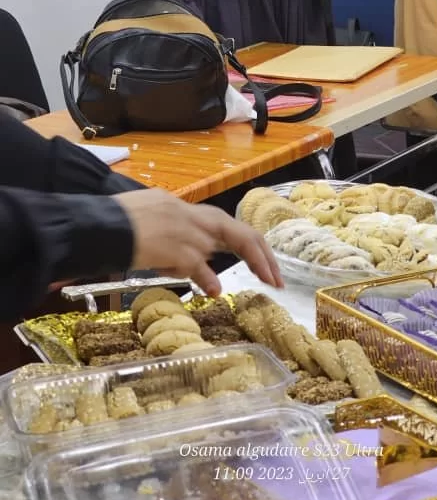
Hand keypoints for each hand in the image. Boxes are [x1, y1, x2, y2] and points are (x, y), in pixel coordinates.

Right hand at [113, 190, 282, 295]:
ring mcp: (185, 231)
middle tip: (278, 278)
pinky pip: (200, 265)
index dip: (249, 243)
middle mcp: (189, 215)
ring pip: (227, 242)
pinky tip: (215, 291)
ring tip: (267, 280)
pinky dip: (210, 278)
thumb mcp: (150, 223)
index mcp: (183, 208)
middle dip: (262, 253)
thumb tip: (193, 267)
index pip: (224, 224)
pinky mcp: (176, 248)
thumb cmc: (114, 224)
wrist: (97, 225)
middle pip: (238, 230)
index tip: (264, 262)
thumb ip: (174, 240)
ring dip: (250, 261)